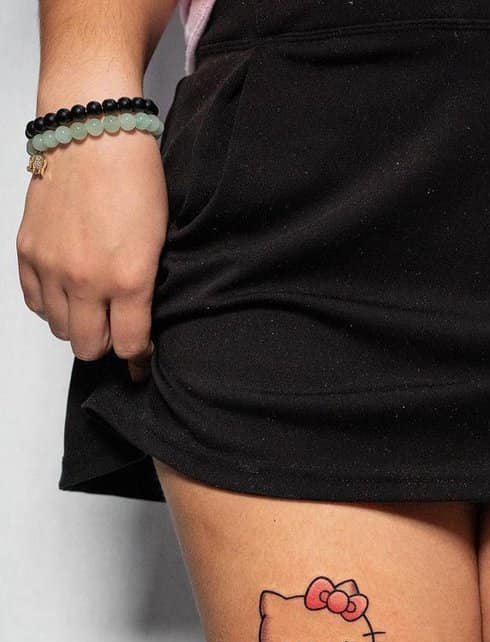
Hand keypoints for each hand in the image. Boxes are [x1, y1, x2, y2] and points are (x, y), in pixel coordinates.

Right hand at [16, 125, 166, 380]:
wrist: (92, 134)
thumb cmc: (135, 180)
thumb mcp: (157, 243)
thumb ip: (146, 287)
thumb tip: (141, 320)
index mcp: (128, 280)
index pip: (128, 346)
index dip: (139, 356)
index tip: (143, 355)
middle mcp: (86, 281)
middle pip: (89, 347)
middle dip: (106, 344)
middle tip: (116, 330)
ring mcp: (52, 268)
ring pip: (59, 329)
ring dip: (77, 326)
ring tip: (92, 308)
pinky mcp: (27, 252)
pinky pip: (34, 302)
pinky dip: (50, 305)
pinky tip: (66, 293)